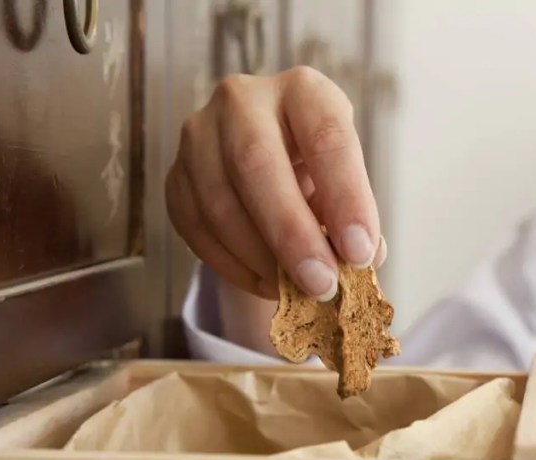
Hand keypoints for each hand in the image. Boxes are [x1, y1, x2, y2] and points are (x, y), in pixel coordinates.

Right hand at [165, 66, 384, 301]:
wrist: (269, 164)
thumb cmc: (318, 173)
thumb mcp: (346, 182)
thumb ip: (354, 219)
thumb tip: (360, 262)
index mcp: (303, 91)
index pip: (327, 138)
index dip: (346, 199)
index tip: (361, 253)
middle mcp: (244, 99)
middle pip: (257, 164)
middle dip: (292, 234)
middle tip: (321, 284)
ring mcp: (199, 134)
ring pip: (219, 202)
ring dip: (261, 258)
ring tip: (295, 292)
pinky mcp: (175, 175)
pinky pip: (196, 228)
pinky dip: (233, 266)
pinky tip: (266, 285)